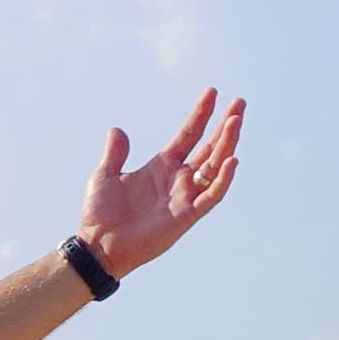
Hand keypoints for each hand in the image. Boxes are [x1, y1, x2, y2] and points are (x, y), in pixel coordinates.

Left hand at [78, 88, 244, 277]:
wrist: (98, 246)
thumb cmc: (100, 215)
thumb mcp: (105, 177)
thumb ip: (115, 154)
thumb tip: (117, 130)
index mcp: (162, 166)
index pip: (188, 135)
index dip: (200, 115)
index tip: (211, 93)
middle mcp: (178, 179)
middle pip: (209, 147)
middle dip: (225, 126)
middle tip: (240, 103)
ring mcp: (185, 196)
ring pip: (215, 166)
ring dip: (227, 144)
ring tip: (236, 121)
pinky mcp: (186, 216)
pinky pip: (211, 195)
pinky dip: (222, 179)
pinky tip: (231, 160)